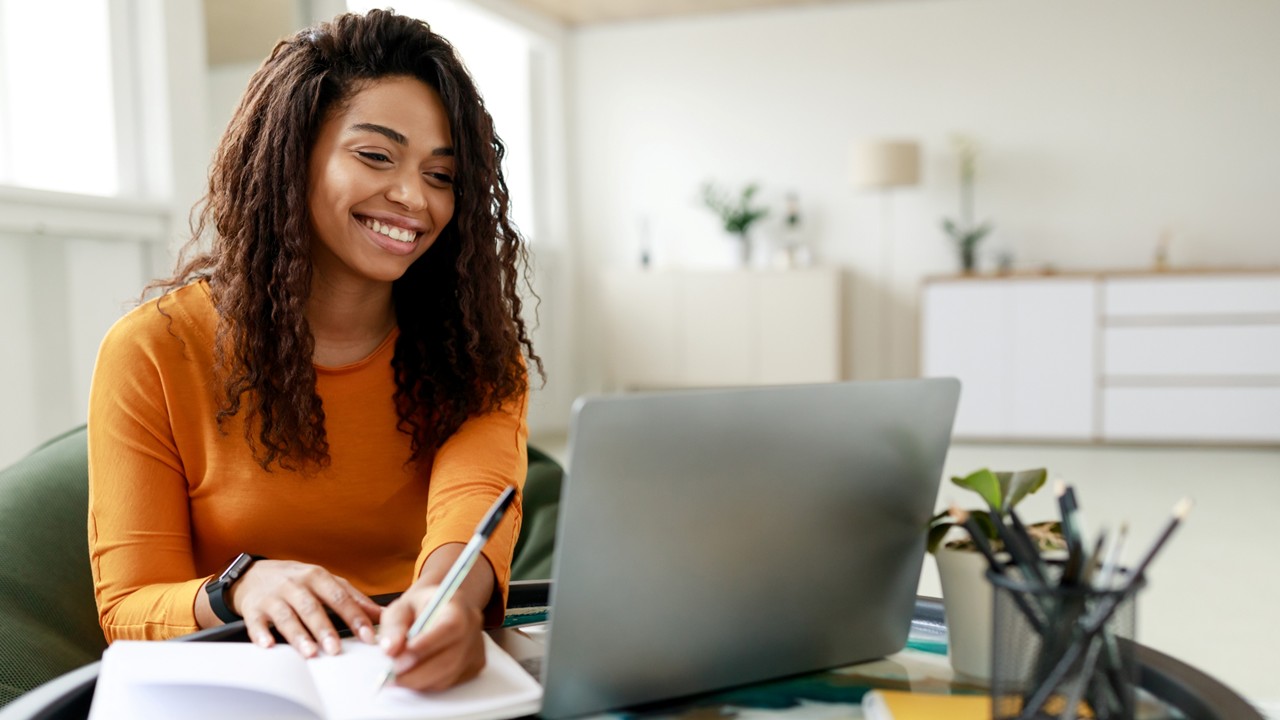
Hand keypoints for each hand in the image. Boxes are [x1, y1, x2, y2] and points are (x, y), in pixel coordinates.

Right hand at [227, 559, 381, 656]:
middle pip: (312, 608)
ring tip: (310, 652)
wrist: (254, 574)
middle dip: (325, 629)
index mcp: (317, 577)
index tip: (367, 636)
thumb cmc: (296, 580)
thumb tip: (381, 614)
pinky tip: (268, 645)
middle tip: (336, 648)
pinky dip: (261, 634)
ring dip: (298, 635)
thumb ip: (353, 598)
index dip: (355, 617)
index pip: (340, 597)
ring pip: (286, 616)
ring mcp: (273, 597)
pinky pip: (256, 623)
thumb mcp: (326, 582)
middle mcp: (296, 585)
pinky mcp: (253, 609)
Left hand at [377, 579, 486, 691]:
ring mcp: (476, 649)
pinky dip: (428, 684)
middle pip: (450, 659)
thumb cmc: (422, 605)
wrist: (442, 607)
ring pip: (448, 676)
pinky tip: (414, 675)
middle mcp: (472, 629)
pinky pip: (449, 682)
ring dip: (419, 681)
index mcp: (458, 607)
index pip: (449, 628)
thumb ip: (394, 626)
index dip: (425, 647)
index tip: (398, 660)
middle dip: (416, 673)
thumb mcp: (403, 606)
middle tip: (390, 676)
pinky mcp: (474, 666)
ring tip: (397, 677)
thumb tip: (390, 651)